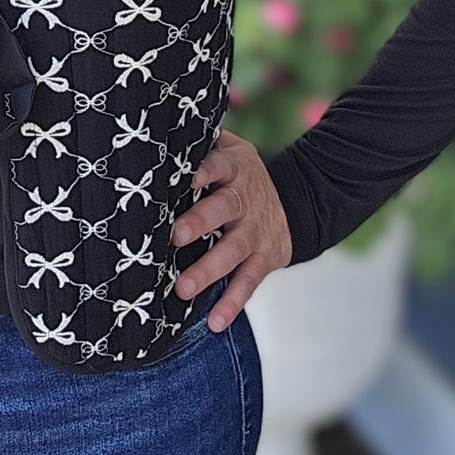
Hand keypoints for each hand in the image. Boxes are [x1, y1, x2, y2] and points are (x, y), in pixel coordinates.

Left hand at [170, 125, 292, 331]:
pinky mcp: (265, 259)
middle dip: (199, 222)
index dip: (204, 170)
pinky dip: (233, 304)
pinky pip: (248, 283)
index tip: (185, 178)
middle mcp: (245, 200)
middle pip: (223, 209)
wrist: (298, 200)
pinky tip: (214, 323)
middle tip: (173, 237)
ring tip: (182, 288)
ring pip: (233, 251)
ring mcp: (256, 232)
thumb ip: (201, 146)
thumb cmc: (240, 175)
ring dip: (208, 271)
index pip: (219, 165)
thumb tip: (155, 132)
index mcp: (234, 168)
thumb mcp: (230, 150)